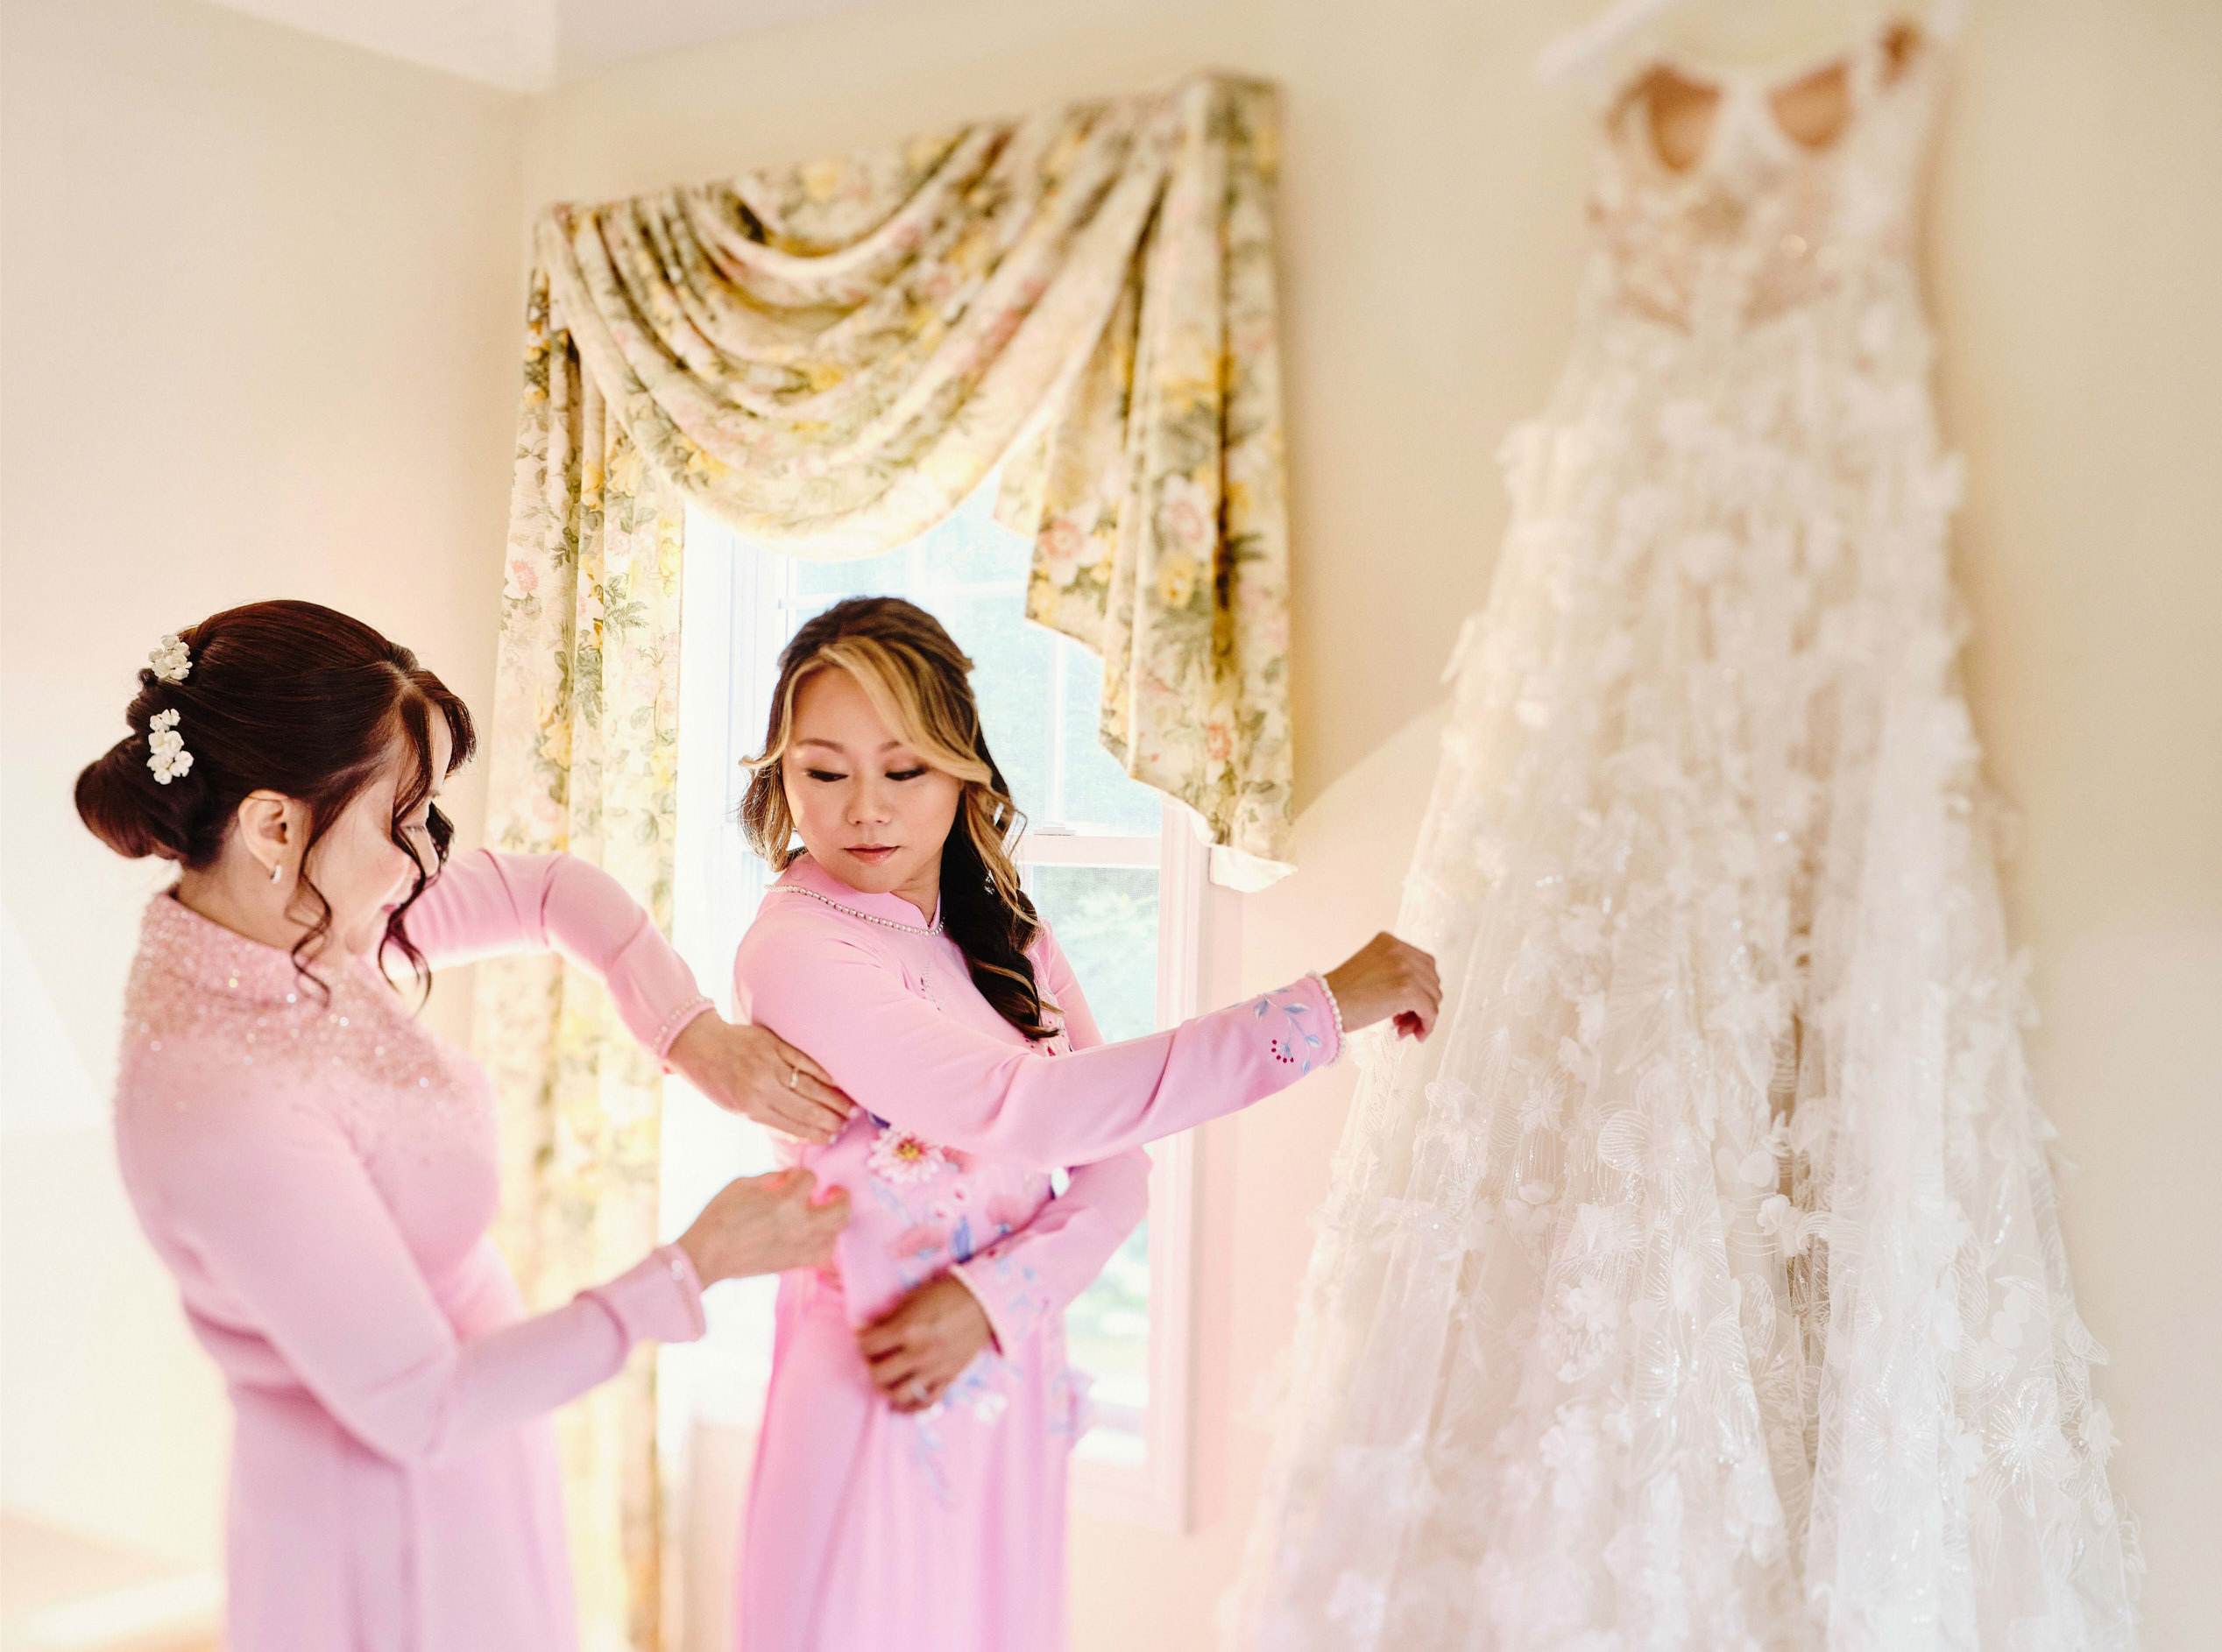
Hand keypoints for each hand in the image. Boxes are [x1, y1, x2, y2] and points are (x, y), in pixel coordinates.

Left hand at [668, 1015, 853, 1144]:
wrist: (701, 1046)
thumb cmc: (718, 1081)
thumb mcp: (736, 1109)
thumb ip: (768, 1119)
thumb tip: (803, 1134)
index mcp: (753, 1108)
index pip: (794, 1125)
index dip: (817, 1132)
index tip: (835, 1136)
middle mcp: (763, 1087)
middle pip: (807, 1107)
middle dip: (832, 1117)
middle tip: (850, 1122)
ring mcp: (771, 1064)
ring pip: (812, 1085)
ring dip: (835, 1098)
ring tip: (851, 1106)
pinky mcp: (776, 1045)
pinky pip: (807, 1061)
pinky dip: (825, 1073)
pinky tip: (838, 1081)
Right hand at [675, 1168, 848, 1285]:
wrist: (706, 1256)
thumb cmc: (718, 1217)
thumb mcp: (741, 1184)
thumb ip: (770, 1177)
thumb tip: (787, 1177)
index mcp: (785, 1201)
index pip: (810, 1178)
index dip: (800, 1174)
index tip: (790, 1177)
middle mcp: (800, 1225)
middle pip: (840, 1209)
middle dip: (841, 1196)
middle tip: (834, 1191)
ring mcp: (799, 1247)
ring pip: (836, 1234)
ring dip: (834, 1220)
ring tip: (825, 1214)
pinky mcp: (793, 1264)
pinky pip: (823, 1254)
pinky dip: (825, 1242)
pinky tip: (816, 1234)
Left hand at [856, 1274, 995, 1413]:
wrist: (983, 1302)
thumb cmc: (945, 1295)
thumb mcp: (912, 1299)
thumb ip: (889, 1318)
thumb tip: (866, 1331)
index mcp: (907, 1330)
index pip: (868, 1345)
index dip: (861, 1342)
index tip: (864, 1339)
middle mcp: (918, 1353)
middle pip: (878, 1374)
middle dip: (870, 1366)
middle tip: (873, 1359)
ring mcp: (934, 1369)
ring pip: (899, 1395)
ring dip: (887, 1389)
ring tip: (886, 1379)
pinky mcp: (949, 1378)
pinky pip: (926, 1402)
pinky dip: (912, 1407)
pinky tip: (903, 1402)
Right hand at [1323, 932, 1441, 1040]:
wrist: (1325, 1004)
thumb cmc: (1340, 993)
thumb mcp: (1370, 969)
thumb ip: (1393, 971)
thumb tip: (1419, 995)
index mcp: (1390, 942)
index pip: (1423, 963)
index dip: (1420, 986)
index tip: (1407, 1004)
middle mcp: (1401, 951)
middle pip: (1431, 979)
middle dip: (1422, 1001)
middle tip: (1404, 1020)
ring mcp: (1406, 969)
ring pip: (1433, 996)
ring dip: (1422, 1015)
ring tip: (1403, 1028)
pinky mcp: (1408, 990)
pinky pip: (1430, 1011)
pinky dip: (1427, 1025)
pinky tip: (1415, 1034)